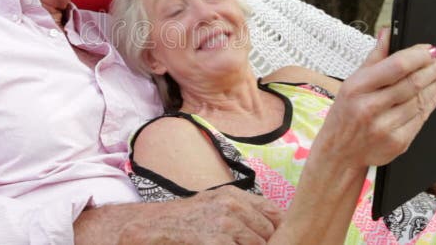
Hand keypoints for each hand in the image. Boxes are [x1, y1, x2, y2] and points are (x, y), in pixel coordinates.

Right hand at [75, 186, 282, 244]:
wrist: (154, 227)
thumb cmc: (186, 219)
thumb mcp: (216, 204)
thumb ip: (242, 210)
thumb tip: (274, 223)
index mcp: (234, 195)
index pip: (273, 212)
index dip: (280, 229)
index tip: (282, 237)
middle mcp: (232, 206)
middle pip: (269, 232)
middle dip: (269, 244)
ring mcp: (224, 224)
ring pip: (259, 244)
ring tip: (238, 244)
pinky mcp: (215, 241)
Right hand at [318, 27, 435, 169]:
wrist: (339, 153)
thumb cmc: (345, 114)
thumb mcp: (351, 83)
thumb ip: (374, 58)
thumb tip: (388, 32)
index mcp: (357, 88)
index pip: (396, 66)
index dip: (418, 56)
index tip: (430, 49)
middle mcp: (369, 108)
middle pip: (412, 83)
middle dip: (433, 69)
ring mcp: (384, 127)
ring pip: (420, 100)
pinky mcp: (397, 143)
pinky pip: (421, 118)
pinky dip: (432, 103)